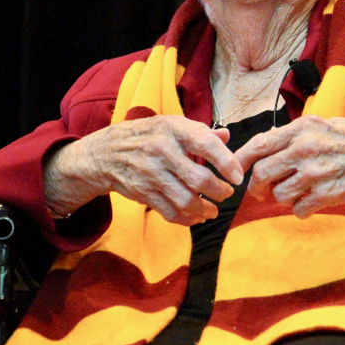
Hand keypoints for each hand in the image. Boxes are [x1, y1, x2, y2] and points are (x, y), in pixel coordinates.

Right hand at [43, 115, 243, 225]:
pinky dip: (187, 219)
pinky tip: (196, 217)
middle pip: (199, 178)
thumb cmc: (148, 135)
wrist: (106, 152)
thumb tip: (227, 136)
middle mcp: (162, 150)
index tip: (238, 176)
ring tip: (213, 210)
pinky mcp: (143, 192)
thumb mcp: (171, 125)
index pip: (205, 143)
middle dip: (219, 191)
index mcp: (173, 129)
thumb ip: (200, 132)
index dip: (226, 161)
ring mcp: (151, 173)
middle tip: (227, 193)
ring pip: (186, 200)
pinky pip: (170, 211)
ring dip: (205, 209)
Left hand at [235, 115, 344, 217]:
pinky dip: (300, 209)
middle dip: (257, 186)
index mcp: (303, 128)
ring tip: (295, 193)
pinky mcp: (328, 195)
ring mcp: (316, 173)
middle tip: (262, 190)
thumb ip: (295, 135)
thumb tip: (265, 146)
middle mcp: (305, 149)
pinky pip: (298, 209)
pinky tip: (311, 202)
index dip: (240, 159)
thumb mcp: (325, 125)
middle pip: (261, 174)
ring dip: (281, 199)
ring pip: (278, 195)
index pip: (258, 144)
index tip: (235, 168)